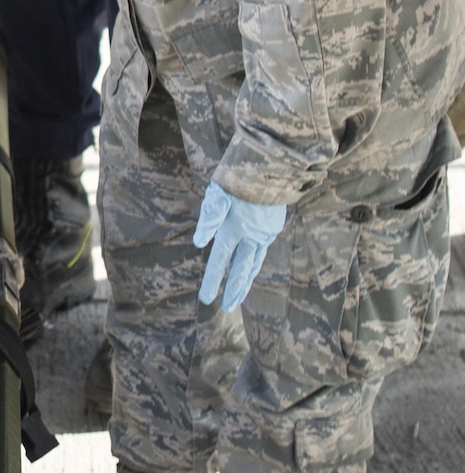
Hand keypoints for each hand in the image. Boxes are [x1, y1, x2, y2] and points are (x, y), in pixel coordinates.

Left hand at [193, 181, 285, 310]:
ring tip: (239, 294)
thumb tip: (199, 243)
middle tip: (226, 308)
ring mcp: (265, 232)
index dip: (213, 282)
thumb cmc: (237, 177)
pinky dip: (255, 262)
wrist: (270, 165)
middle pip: (241, 270)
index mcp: (234, 229)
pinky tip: (251, 265)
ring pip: (255, 263)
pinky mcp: (273, 226)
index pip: (220, 262)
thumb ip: (209, 219)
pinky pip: (262, 250)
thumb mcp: (218, 194)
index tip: (206, 299)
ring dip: (246, 280)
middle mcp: (251, 235)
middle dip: (233, 290)